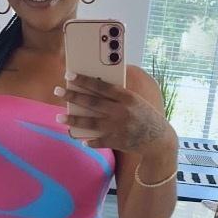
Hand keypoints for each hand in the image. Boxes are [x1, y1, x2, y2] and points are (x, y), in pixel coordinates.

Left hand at [55, 74, 171, 153]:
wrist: (159, 139)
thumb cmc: (145, 116)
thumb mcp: (135, 101)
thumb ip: (118, 96)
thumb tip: (95, 88)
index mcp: (127, 97)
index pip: (101, 86)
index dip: (84, 80)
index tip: (69, 75)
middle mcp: (121, 111)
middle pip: (92, 102)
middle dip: (72, 96)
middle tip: (57, 91)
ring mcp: (118, 127)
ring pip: (90, 122)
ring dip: (72, 120)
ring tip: (58, 118)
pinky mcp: (117, 141)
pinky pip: (98, 141)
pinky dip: (89, 141)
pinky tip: (80, 139)